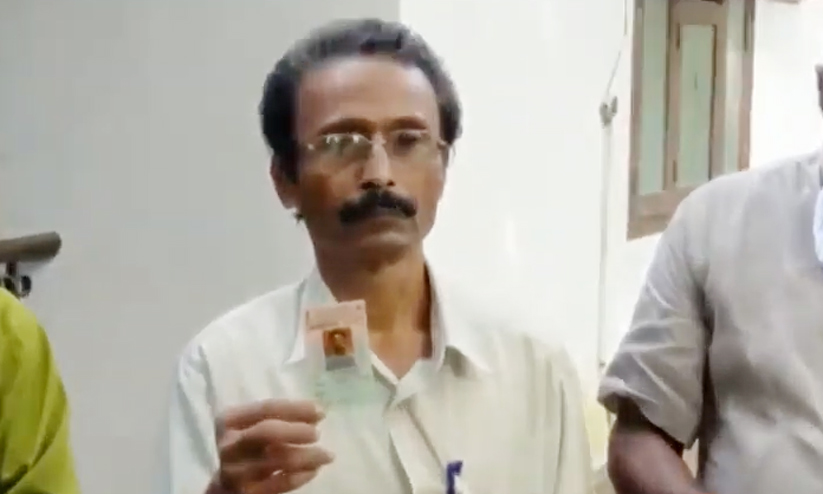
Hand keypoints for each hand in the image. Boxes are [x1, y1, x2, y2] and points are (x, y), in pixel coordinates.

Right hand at [213, 399, 333, 493]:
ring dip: (308, 456)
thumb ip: (275, 417)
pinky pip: (281, 483)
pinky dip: (301, 476)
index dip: (296, 409)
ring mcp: (236, 471)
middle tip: (317, 434)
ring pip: (279, 459)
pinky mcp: (248, 493)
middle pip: (267, 432)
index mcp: (229, 420)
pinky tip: (314, 470)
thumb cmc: (245, 447)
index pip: (266, 408)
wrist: (223, 484)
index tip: (320, 411)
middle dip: (298, 431)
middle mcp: (229, 445)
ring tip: (326, 455)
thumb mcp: (250, 426)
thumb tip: (316, 413)